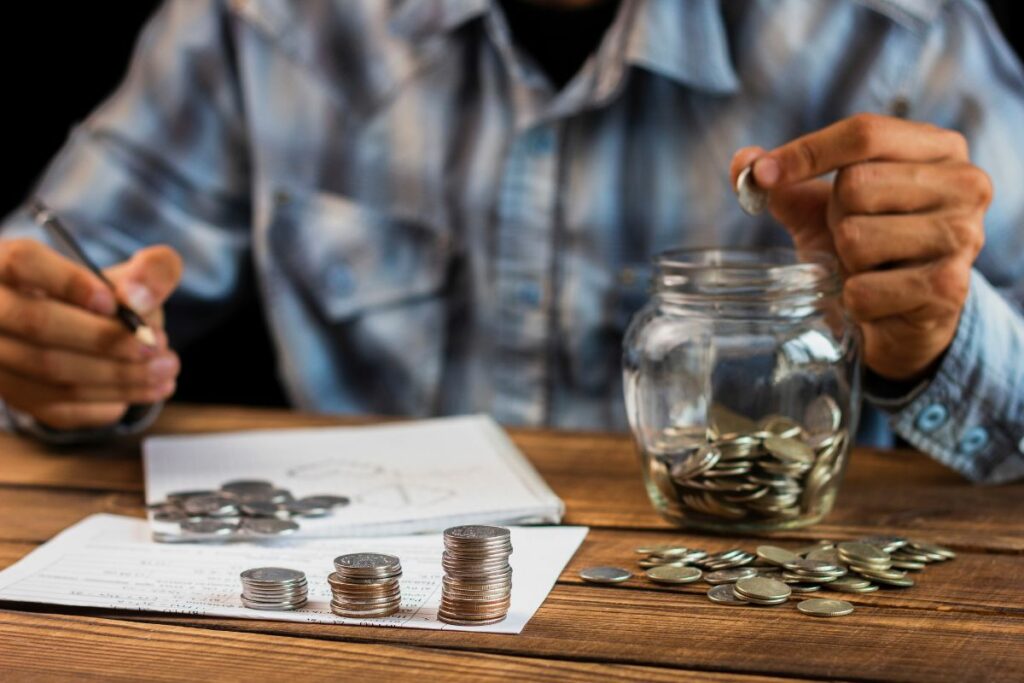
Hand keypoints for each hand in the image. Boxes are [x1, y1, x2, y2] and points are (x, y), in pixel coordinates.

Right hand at [0, 239, 182, 428]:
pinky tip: (149, 390)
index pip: (23, 262)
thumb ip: (152, 272)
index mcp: (10, 265)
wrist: (91, 336)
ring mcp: (0, 358)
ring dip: (118, 375)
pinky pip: (58, 407)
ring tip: (166, 369)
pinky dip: (108, 401)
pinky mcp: (17, 396)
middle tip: (156, 344)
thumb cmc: (109, 300)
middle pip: (37, 322)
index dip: (69, 282)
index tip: (114, 303)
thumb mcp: (135, 277)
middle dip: (106, 338)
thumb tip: (139, 300)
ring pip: (51, 371)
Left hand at [730, 113, 991, 380]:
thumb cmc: (866, 249)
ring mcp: (963, 236)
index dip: (807, 151)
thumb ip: (783, 183)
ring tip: (870, 269)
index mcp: (939, 148)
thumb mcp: (822, 209)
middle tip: (851, 239)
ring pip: (857, 237)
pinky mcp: (949, 288)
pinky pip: (864, 289)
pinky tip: (877, 300)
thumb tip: (742, 162)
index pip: (865, 132)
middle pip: (857, 184)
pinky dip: (854, 300)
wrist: (899, 319)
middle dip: (835, 219)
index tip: (762, 175)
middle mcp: (963, 184)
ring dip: (845, 263)